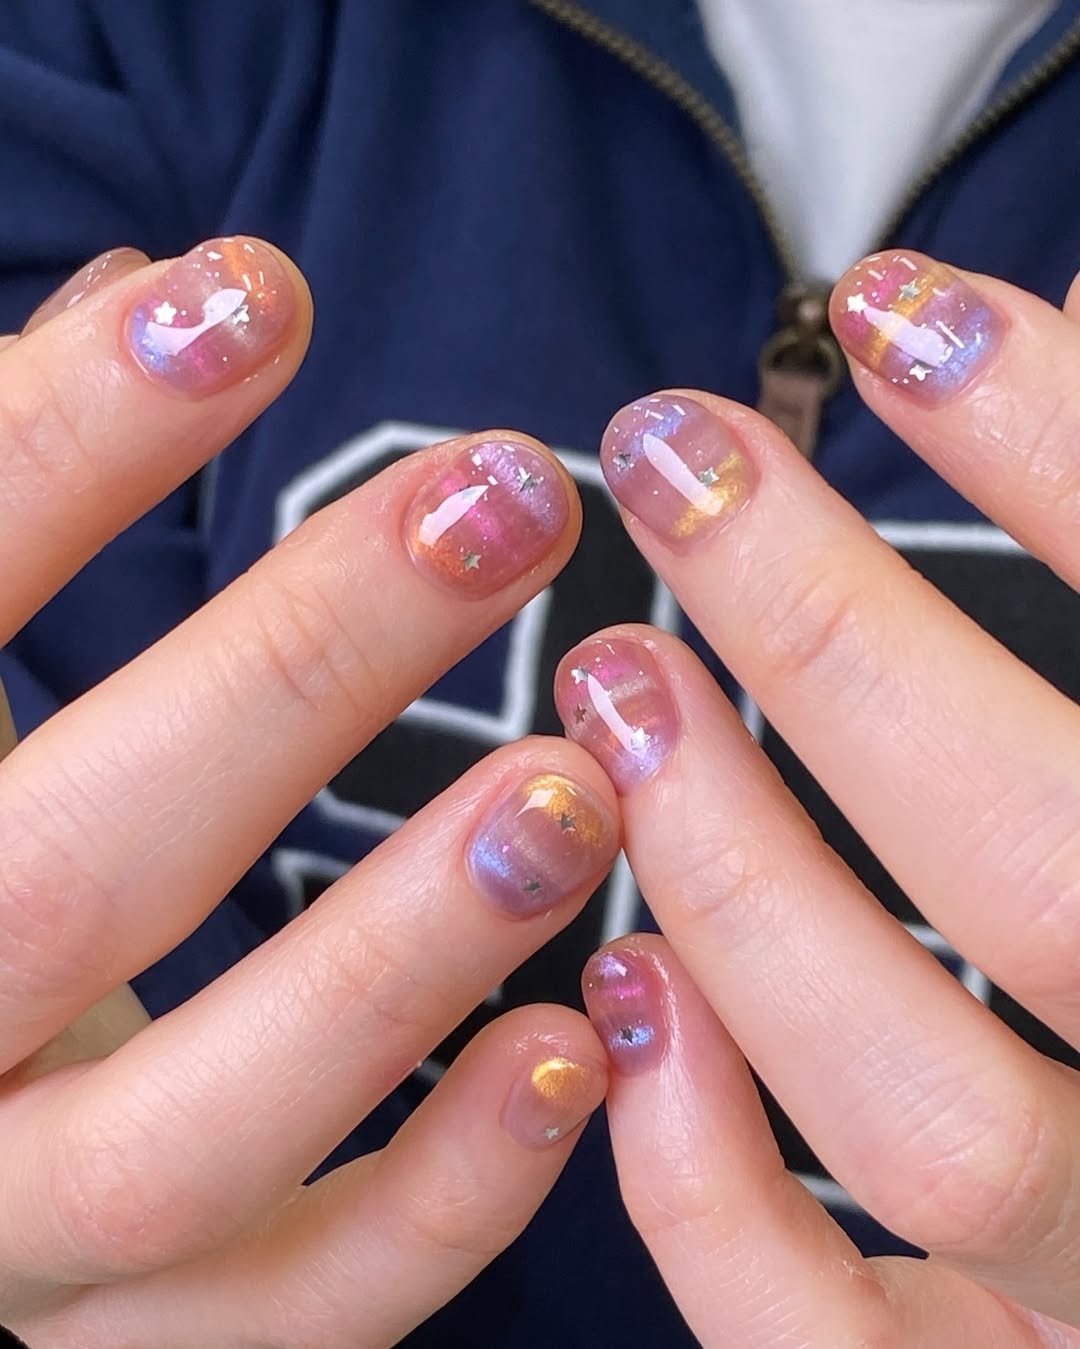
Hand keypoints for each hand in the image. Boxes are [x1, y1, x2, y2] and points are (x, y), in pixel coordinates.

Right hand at [0, 241, 615, 1346]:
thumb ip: (22, 506)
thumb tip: (144, 291)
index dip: (60, 443)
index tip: (250, 295)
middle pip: (65, 873)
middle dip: (291, 671)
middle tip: (504, 504)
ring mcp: (6, 1239)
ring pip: (182, 1139)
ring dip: (393, 958)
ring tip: (575, 792)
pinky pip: (293, 1321)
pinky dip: (445, 1200)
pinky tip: (577, 1045)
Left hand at [556, 251, 1079, 1343]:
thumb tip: (1063, 322)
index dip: (1073, 452)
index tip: (898, 315)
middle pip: (1052, 873)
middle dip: (842, 642)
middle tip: (679, 463)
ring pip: (927, 1117)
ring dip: (745, 879)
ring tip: (621, 686)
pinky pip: (820, 1338)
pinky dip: (703, 1183)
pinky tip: (624, 994)